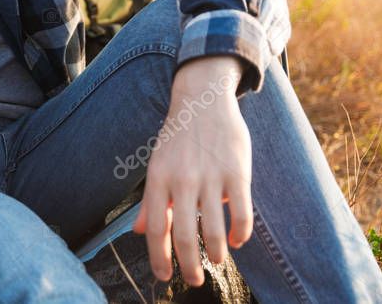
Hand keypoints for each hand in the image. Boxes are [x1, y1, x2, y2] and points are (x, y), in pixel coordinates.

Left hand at [133, 55, 252, 286]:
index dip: (159, 257)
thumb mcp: (156, 165)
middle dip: (188, 265)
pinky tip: (238, 241)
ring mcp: (211, 176)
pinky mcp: (238, 173)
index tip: (163, 276)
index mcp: (158, 179)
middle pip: (184, 234)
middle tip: (193, 280)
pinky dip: (241, 234)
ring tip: (216, 261)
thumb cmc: (177, 138)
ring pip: (215, 229)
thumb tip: (140, 231)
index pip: (156, 228)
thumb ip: (151, 201)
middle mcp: (182, 179)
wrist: (202, 101)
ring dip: (216, 253)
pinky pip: (242, 213)